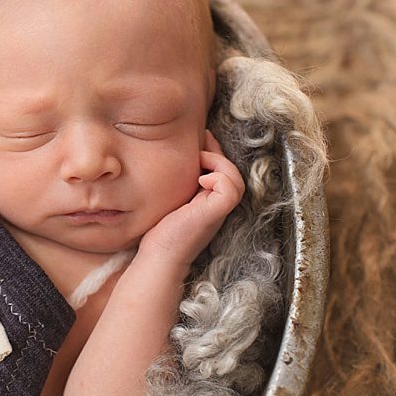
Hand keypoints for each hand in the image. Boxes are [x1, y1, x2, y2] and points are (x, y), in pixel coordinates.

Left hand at [137, 131, 244, 268]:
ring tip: (200, 163)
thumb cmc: (160, 229)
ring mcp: (219, 211)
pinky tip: (200, 180)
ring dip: (219, 163)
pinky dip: (218, 178)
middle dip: (219, 153)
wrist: (159, 255)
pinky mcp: (215, 214)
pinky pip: (230, 188)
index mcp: (211, 202)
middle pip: (233, 173)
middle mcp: (219, 207)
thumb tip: (184, 154)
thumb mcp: (174, 196)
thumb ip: (182, 180)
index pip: (224, 171)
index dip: (217, 152)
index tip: (203, 140)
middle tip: (200, 148)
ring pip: (236, 179)